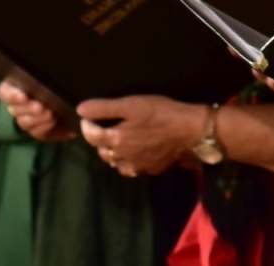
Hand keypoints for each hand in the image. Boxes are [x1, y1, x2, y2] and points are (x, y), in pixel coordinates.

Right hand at [0, 79, 73, 141]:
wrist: (78, 106)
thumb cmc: (64, 82)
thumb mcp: (55, 76)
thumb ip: (46, 75)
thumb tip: (44, 68)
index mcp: (18, 87)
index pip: (4, 92)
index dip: (11, 95)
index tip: (23, 97)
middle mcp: (19, 105)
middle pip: (14, 109)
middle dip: (28, 108)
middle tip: (40, 106)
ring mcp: (28, 120)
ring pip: (24, 122)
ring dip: (37, 118)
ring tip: (50, 113)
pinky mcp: (38, 131)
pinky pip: (36, 132)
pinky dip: (44, 126)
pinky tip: (53, 121)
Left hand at [78, 95, 206, 177]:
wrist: (193, 130)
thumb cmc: (162, 113)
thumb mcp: (133, 104)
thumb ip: (105, 107)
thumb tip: (80, 109)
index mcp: (115, 140)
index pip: (91, 136)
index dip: (87, 125)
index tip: (89, 117)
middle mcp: (122, 157)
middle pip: (102, 151)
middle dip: (101, 140)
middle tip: (109, 127)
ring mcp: (137, 166)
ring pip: (116, 163)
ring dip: (114, 153)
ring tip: (122, 141)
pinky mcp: (151, 169)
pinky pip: (133, 168)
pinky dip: (130, 162)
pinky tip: (137, 153)